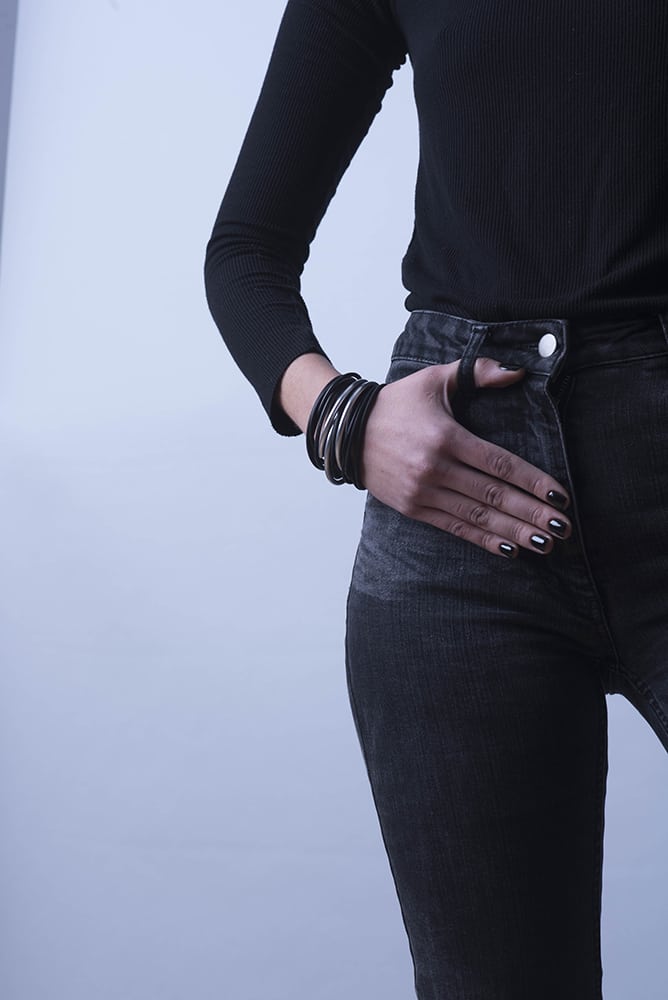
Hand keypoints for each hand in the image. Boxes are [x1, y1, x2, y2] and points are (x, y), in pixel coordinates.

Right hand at [360, 357, 571, 557]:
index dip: (533, 482)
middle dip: (532, 513)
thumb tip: (519, 372)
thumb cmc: (396, 403)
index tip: (559, 496)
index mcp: (446, 436)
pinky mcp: (413, 508)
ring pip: (478, 516)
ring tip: (545, 544)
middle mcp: (435, 468)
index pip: (500, 464)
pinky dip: (484, 540)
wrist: (347, 431)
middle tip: (563, 529)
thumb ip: (479, 372)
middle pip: (494, 495)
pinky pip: (455, 527)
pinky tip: (510, 548)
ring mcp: (423, 492)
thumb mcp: (435, 379)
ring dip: (514, 532)